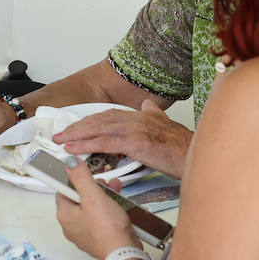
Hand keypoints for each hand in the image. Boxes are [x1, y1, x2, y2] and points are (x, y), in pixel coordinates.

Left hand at [53, 156, 140, 259]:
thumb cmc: (108, 229)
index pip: (62, 190)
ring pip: (89, 208)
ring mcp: (83, 233)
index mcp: (64, 214)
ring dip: (102, 198)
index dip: (75, 180)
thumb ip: (81, 177)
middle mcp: (70, 225)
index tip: (84, 175)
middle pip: (78, 199)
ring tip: (114, 192)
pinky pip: (98, 220)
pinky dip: (107, 211)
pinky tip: (117, 207)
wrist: (123, 253)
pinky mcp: (96, 239)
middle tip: (103, 185)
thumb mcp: (93, 196)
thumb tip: (71, 163)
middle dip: (92, 188)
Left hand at [54, 100, 191, 178]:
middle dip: (77, 127)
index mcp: (140, 115)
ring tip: (61, 141)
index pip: (107, 115)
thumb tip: (146, 104)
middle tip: (60, 135)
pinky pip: (105, 143)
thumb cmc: (183, 146)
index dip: (89, 121)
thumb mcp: (165, 125)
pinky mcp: (136, 142)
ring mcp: (135, 129)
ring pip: (98, 129)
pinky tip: (75, 150)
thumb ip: (153, 114)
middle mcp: (136, 118)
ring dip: (77, 135)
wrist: (198, 155)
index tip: (74, 127)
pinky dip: (87, 145)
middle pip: (98, 119)